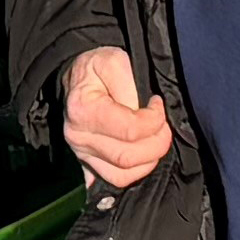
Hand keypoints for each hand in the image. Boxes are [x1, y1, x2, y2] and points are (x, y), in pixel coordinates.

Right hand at [62, 47, 172, 192]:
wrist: (76, 78)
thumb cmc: (95, 69)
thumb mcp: (112, 59)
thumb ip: (129, 83)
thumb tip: (140, 110)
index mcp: (84, 110)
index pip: (130, 130)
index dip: (154, 120)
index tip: (157, 104)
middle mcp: (79, 137)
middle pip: (128, 157)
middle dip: (157, 143)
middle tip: (163, 126)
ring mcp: (82, 154)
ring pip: (123, 174)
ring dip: (148, 160)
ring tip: (154, 139)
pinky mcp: (87, 163)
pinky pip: (115, 180)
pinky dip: (135, 172)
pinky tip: (142, 155)